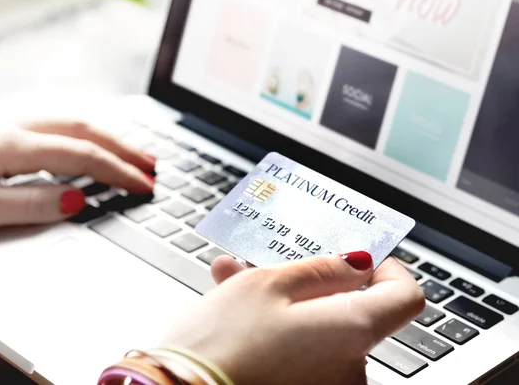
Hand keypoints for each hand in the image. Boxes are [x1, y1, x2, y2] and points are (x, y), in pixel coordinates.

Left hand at [0, 119, 154, 235]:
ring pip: (70, 118)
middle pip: (84, 128)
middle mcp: (11, 126)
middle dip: (124, 146)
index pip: (82, 155)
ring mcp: (3, 123)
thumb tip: (79, 199)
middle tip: (154, 165)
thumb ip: (29, 203)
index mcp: (11, 145)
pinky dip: (82, 129)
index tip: (146, 186)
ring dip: (106, 133)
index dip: (119, 171)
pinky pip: (53, 120)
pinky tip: (86, 136)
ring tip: (132, 149)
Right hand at [162, 254, 424, 384]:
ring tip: (236, 283)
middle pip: (350, 313)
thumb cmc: (221, 347)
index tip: (362, 257)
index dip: (388, 269)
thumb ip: (321, 269)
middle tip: (272, 266)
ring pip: (318, 334)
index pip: (405, 296)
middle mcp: (352, 370)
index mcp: (352, 333)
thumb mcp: (267, 286)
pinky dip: (279, 336)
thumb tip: (358, 262)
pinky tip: (239, 316)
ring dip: (285, 307)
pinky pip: (303, 358)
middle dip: (310, 286)